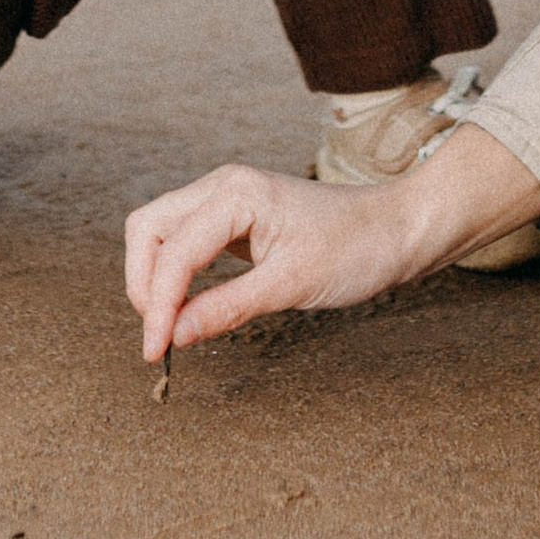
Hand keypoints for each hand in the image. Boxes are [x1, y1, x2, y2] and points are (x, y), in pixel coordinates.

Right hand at [124, 126, 539, 361]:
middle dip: (143, 283)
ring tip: (169, 324)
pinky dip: (175, 271)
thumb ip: (227, 308)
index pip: (173, 252)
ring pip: (160, 231)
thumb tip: (174, 336)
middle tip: (157, 337)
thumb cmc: (355, 249)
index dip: (156, 305)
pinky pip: (184, 238)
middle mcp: (222, 186)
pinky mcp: (233, 216)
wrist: (396, 230)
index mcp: (235, 194)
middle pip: (148, 229)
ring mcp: (226, 197)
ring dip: (155, 276)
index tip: (155, 352)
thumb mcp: (292, 285)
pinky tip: (188, 305)